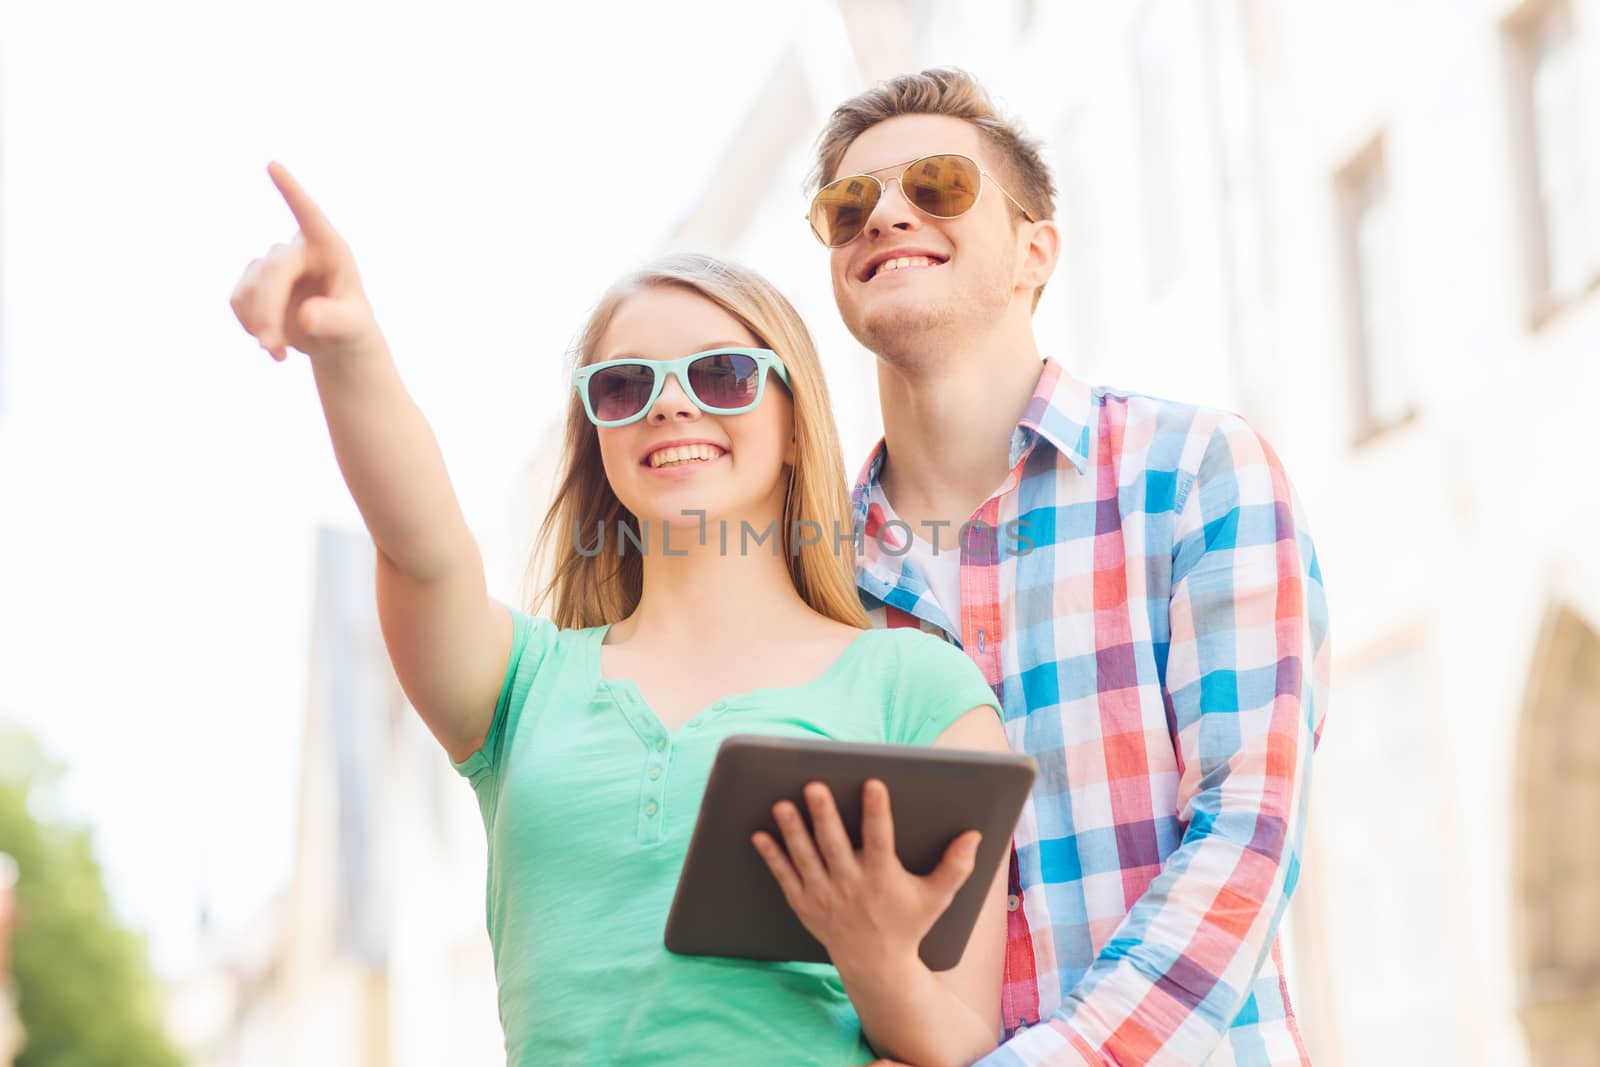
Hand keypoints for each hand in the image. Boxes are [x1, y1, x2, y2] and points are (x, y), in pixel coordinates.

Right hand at [229, 161, 380, 362]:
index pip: (309, 215)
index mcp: (329, 248)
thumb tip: (306, 317)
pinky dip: (250, 326)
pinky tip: (271, 344)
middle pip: (271, 271)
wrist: (334, 338)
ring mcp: (272, 264)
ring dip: (258, 324)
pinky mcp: (253, 282)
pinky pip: (238, 301)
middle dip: (267, 310)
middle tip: (270, 346)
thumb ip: (333, 320)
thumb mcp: (352, 328)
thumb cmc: (351, 325)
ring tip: (279, 352)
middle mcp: (298, 249)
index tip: (273, 165)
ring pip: (250, 288)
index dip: (291, 191)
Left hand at [752, 779, 980, 978]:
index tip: (872, 782)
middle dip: (824, 816)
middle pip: (834, 846)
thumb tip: (974, 835)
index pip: (880, 839)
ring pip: (805, 858)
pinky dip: (771, 856)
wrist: (874, 964)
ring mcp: (824, 896)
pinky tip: (759, 834)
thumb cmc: (908, 923)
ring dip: (792, 831)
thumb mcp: (937, 898)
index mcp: (882, 879)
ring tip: (781, 803)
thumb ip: (956, 867)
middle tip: (813, 785)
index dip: (877, 811)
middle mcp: (850, 886)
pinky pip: (784, 877)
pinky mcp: (804, 903)